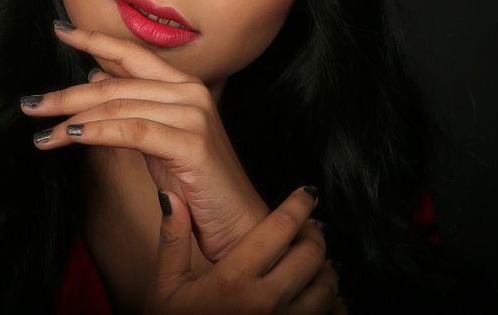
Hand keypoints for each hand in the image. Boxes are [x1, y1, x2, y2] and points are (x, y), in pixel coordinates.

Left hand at [21, 22, 268, 261]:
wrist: (238, 225)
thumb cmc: (195, 186)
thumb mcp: (157, 138)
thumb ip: (133, 106)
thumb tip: (96, 75)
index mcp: (183, 85)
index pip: (131, 53)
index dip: (92, 39)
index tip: (59, 29)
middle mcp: (190, 92)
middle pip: (113, 84)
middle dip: (66, 94)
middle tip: (29, 104)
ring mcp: (193, 115)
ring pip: (117, 107)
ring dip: (71, 120)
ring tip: (40, 134)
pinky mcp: (190, 143)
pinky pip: (130, 131)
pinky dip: (95, 133)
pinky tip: (68, 138)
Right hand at [146, 186, 340, 314]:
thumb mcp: (166, 286)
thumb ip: (172, 240)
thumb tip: (170, 197)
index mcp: (233, 278)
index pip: (279, 229)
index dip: (299, 205)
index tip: (307, 193)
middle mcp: (265, 301)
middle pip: (310, 256)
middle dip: (315, 236)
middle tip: (310, 228)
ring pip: (326, 289)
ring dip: (326, 269)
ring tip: (317, 261)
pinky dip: (332, 303)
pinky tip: (322, 296)